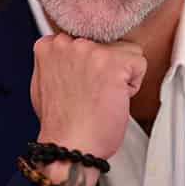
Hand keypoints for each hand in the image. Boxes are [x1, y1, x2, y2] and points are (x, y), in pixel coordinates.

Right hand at [30, 33, 146, 158]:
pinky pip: (140, 63)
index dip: (90, 64)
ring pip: (126, 51)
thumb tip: (70, 52)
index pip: (87, 39)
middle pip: (108, 43)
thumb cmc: (62, 124)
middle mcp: (69, 43)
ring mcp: (91, 51)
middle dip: (106, 67)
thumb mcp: (45, 83)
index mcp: (50, 46)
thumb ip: (58, 60)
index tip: (82, 82)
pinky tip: (114, 98)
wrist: (70, 147)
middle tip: (92, 92)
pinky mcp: (113, 62)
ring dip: (121, 74)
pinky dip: (134, 84)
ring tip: (103, 95)